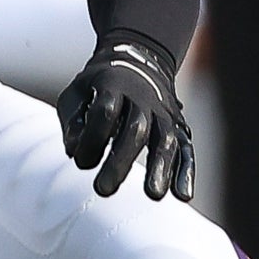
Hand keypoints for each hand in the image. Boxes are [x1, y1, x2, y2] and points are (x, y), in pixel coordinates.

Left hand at [56, 30, 196, 200]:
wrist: (138, 62)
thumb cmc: (98, 86)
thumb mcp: (77, 92)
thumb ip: (72, 121)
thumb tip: (73, 151)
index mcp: (114, 83)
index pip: (105, 111)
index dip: (91, 138)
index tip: (79, 161)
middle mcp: (144, 97)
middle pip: (136, 128)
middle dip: (120, 161)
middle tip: (103, 190)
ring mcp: (164, 112)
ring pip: (165, 139)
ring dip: (161, 168)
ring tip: (153, 195)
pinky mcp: (179, 127)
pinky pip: (186, 149)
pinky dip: (186, 171)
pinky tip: (183, 195)